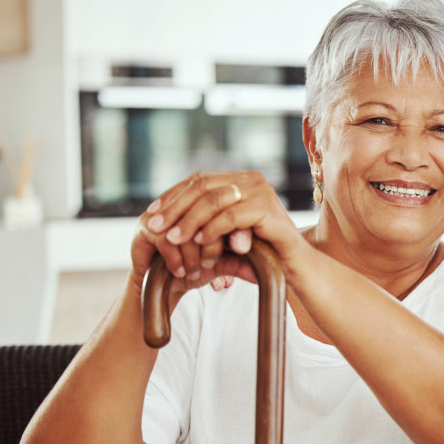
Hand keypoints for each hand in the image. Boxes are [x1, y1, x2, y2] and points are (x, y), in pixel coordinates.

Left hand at [134, 171, 302, 289]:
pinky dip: (211, 229)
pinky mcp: (266, 206)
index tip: (152, 213)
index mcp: (240, 179)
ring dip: (189, 220)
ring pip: (213, 200)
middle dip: (175, 207)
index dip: (173, 195)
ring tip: (173, 238)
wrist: (291, 264)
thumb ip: (204, 217)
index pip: (199, 180)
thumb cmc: (258, 250)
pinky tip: (199, 241)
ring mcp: (260, 190)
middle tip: (155, 226)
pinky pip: (230, 216)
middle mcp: (251, 178)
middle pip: (202, 186)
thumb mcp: (225, 230)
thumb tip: (161, 213)